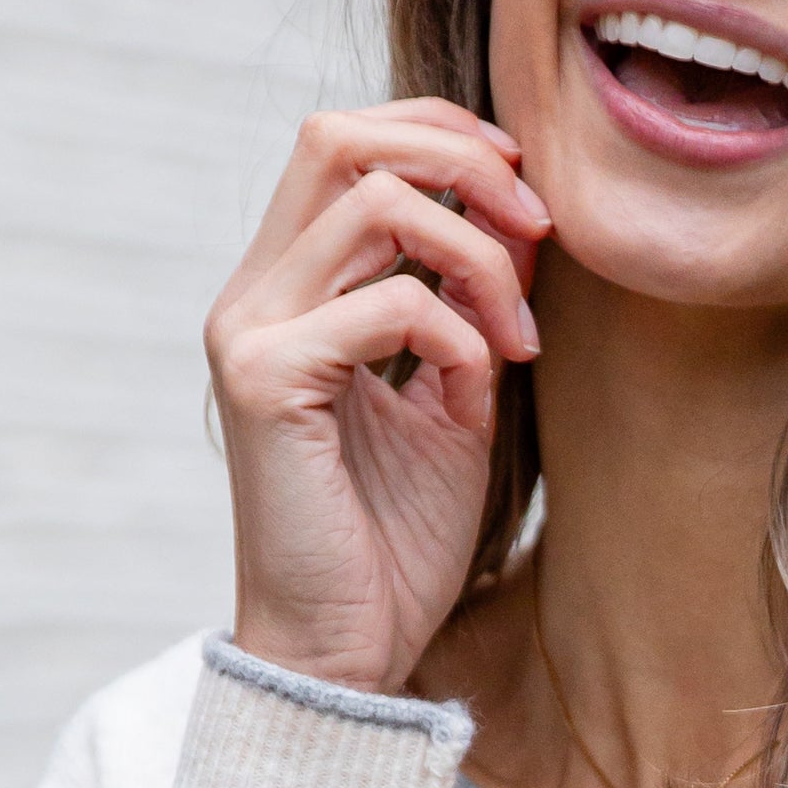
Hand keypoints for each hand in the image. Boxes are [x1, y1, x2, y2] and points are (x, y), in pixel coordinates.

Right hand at [205, 102, 549, 691]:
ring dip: (479, 251)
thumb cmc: (393, 542)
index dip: (439, 135)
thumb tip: (517, 219)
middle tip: (538, 223)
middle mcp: (253, 297)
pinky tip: (483, 385)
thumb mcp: (452, 399)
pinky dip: (461, 333)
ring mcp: (249, 333)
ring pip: (375, 203)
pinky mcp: (266, 382)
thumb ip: (468, 306)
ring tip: (522, 329)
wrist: (345, 652)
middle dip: (458, 158)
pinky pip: (391, 305)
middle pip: (337, 136)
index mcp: (286, 291)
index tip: (524, 190)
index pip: (340, 144)